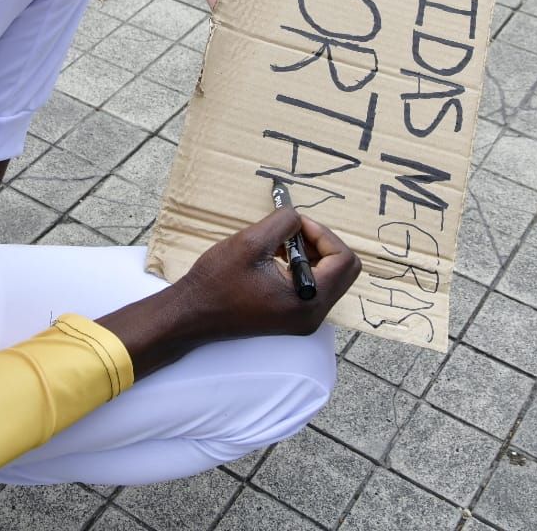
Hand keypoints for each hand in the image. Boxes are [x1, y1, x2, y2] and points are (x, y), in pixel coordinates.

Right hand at [95, 206, 358, 377]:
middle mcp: (313, 314)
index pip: (343, 259)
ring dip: (311, 253)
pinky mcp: (293, 317)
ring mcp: (304, 318)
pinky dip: (302, 266)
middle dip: (321, 243)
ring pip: (331, 276)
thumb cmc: (216, 282)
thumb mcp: (250, 243)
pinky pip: (315, 285)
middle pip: (344, 269)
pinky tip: (275, 259)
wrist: (191, 315)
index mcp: (307, 300)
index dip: (322, 234)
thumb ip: (283, 223)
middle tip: (291, 233)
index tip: (295, 225)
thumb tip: (299, 218)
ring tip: (278, 245)